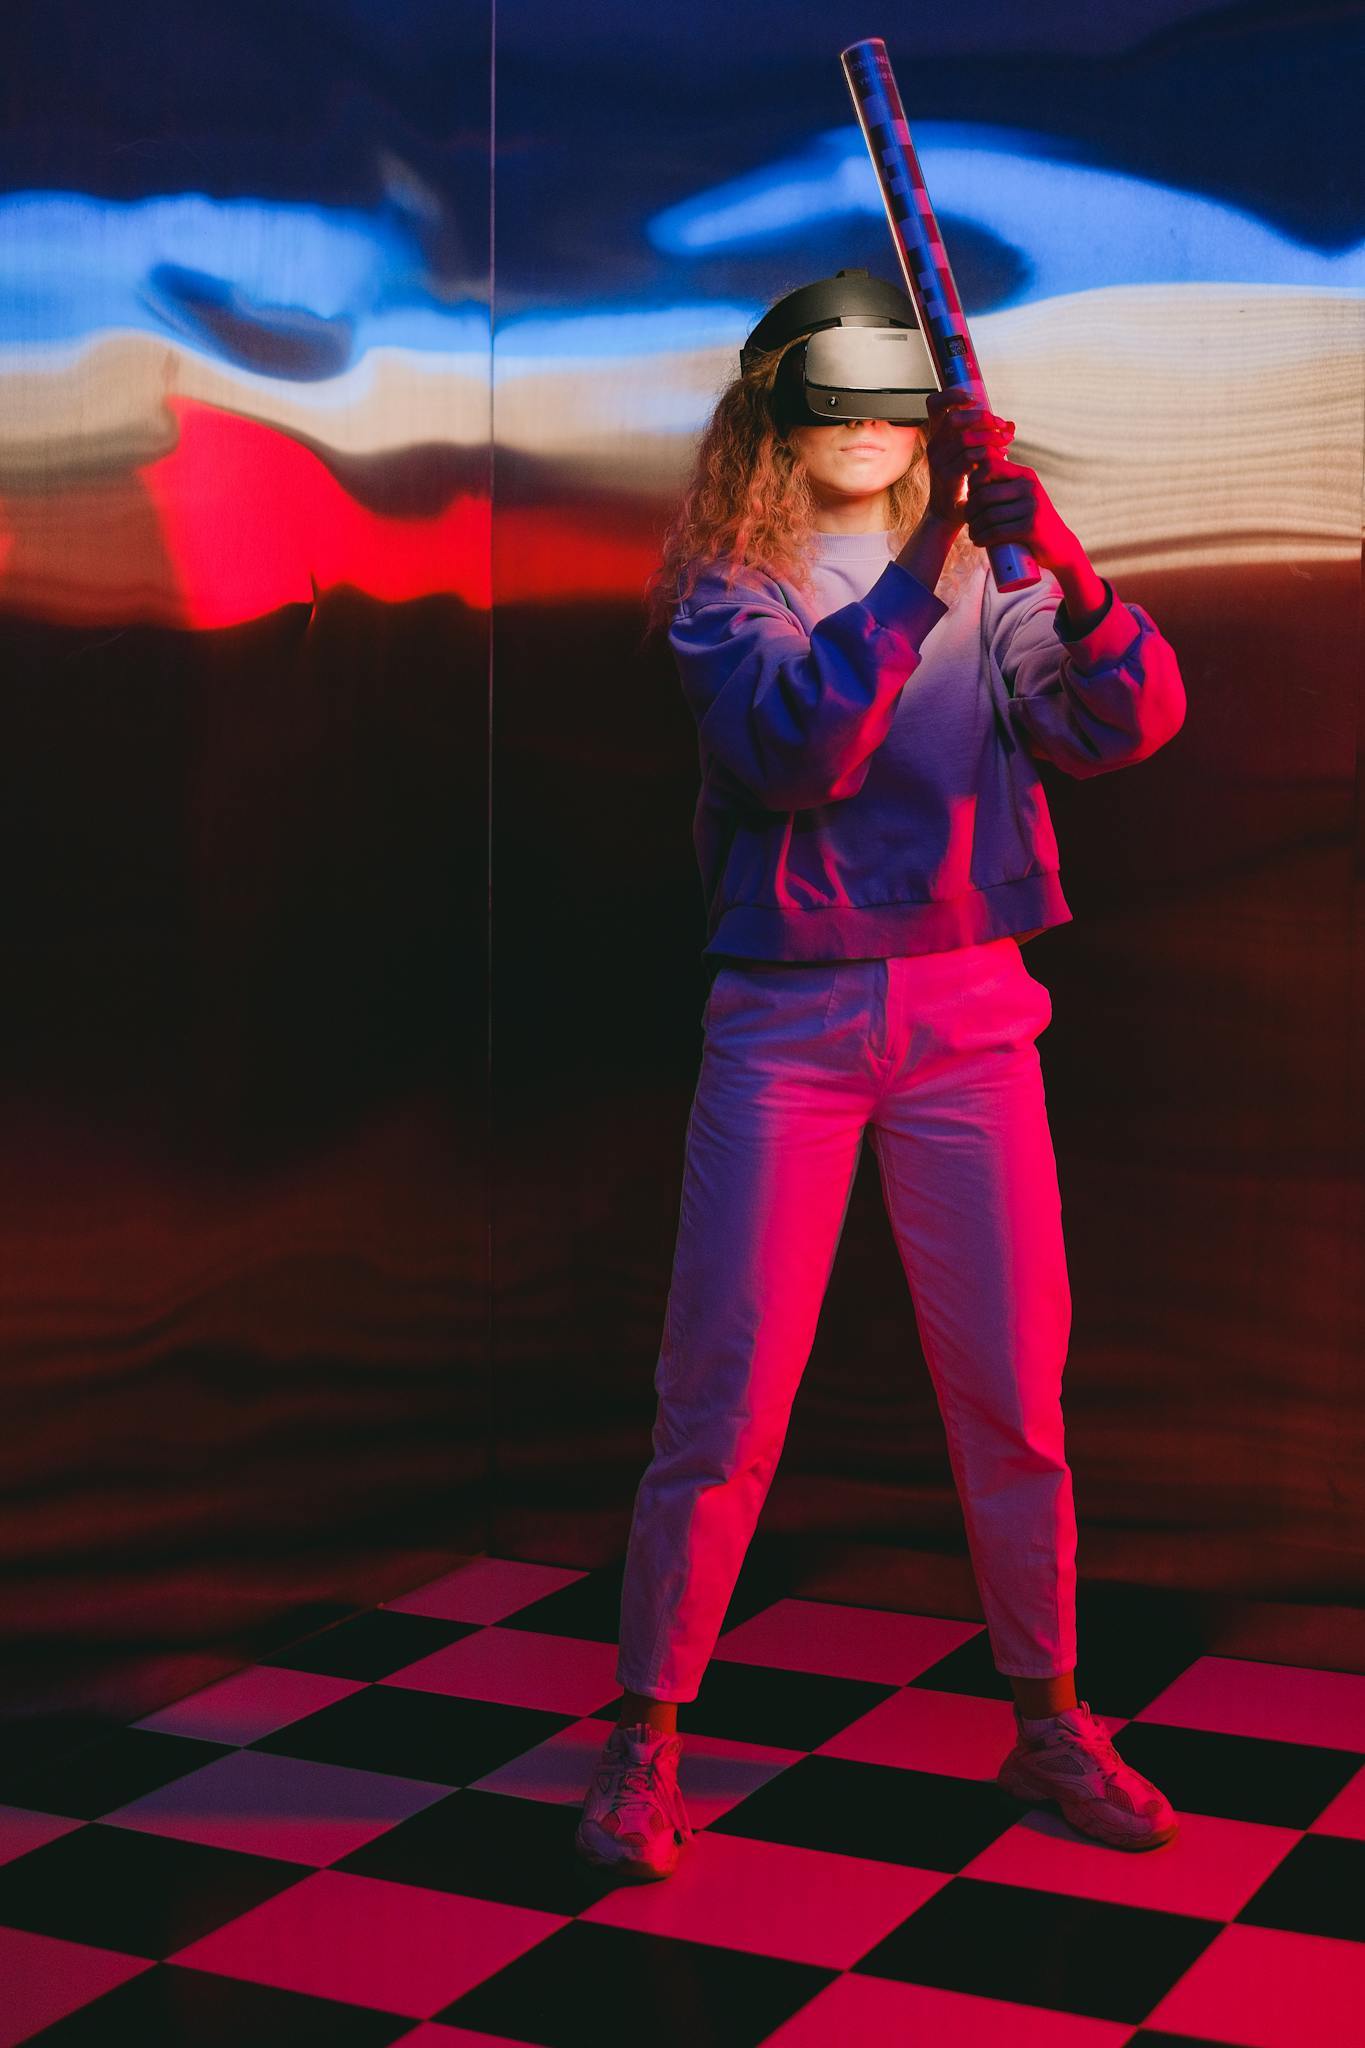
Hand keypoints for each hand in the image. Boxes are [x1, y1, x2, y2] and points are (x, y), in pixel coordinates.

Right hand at [922, 391, 1014, 526]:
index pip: (935, 404)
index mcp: (938, 434)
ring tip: (1007, 441)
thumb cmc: (965, 479)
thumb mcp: (974, 454)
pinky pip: (970, 457)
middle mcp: (935, 444)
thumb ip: (989, 438)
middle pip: (955, 418)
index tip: (974, 398)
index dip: (952, 395)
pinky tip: (1000, 458)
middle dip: (983, 417)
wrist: (950, 512)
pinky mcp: (947, 476)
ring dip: (991, 437)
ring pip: (966, 438)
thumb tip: (1011, 424)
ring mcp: (938, 461)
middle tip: (1001, 425)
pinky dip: (989, 454)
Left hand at [962, 455, 1079, 574]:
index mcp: (1025, 475)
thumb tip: (970, 477)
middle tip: (969, 521)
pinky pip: (997, 532)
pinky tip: (978, 541)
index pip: (989, 466)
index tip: (971, 497)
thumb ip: (1004, 486)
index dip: (973, 482)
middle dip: (970, 510)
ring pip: (989, 516)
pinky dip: (983, 538)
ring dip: (974, 528)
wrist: (1060, 547)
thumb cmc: (1032, 522)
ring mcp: (1032, 507)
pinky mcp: (1030, 528)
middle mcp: (1030, 488)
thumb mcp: (1022, 498)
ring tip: (973, 534)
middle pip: (985, 495)